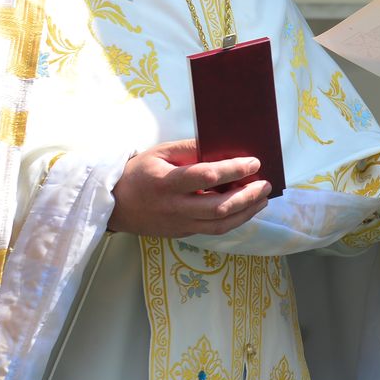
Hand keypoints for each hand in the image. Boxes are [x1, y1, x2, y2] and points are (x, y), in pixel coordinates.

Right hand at [108, 138, 269, 236]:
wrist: (113, 205)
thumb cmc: (138, 173)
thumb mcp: (160, 152)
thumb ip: (190, 148)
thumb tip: (222, 146)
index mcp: (167, 183)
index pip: (207, 177)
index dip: (234, 170)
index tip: (254, 162)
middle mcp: (175, 207)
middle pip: (219, 208)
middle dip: (248, 196)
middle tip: (266, 184)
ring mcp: (179, 224)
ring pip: (220, 225)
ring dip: (246, 212)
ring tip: (263, 199)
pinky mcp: (182, 233)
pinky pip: (212, 230)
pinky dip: (233, 220)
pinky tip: (245, 209)